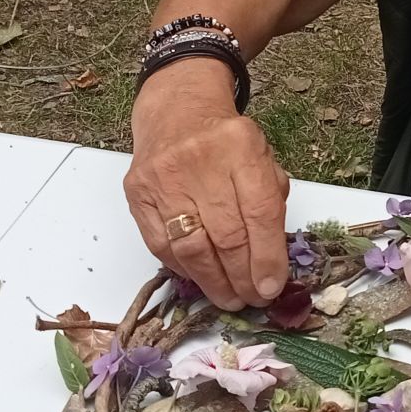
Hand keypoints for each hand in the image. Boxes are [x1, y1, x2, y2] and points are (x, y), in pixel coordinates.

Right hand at [123, 58, 290, 310]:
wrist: (176, 112)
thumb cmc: (225, 142)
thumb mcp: (261, 157)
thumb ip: (270, 201)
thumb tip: (272, 261)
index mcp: (240, 145)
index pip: (259, 211)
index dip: (268, 256)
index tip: (272, 285)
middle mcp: (200, 160)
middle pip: (226, 234)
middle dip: (243, 276)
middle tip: (253, 298)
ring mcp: (163, 177)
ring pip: (191, 246)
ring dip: (213, 282)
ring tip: (229, 298)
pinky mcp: (138, 194)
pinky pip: (161, 245)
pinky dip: (185, 269)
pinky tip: (201, 279)